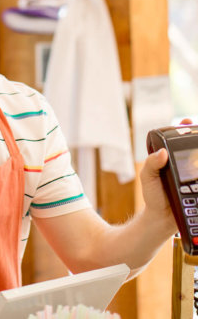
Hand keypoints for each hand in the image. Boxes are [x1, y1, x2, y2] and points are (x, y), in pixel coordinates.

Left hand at [140, 118, 193, 234]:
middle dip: (196, 138)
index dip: (186, 129)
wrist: (163, 219)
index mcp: (171, 158)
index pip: (180, 139)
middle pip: (194, 147)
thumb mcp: (148, 177)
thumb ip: (152, 164)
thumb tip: (162, 153)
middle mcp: (184, 164)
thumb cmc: (153, 195)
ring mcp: (193, 175)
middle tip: (197, 131)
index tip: (189, 122)